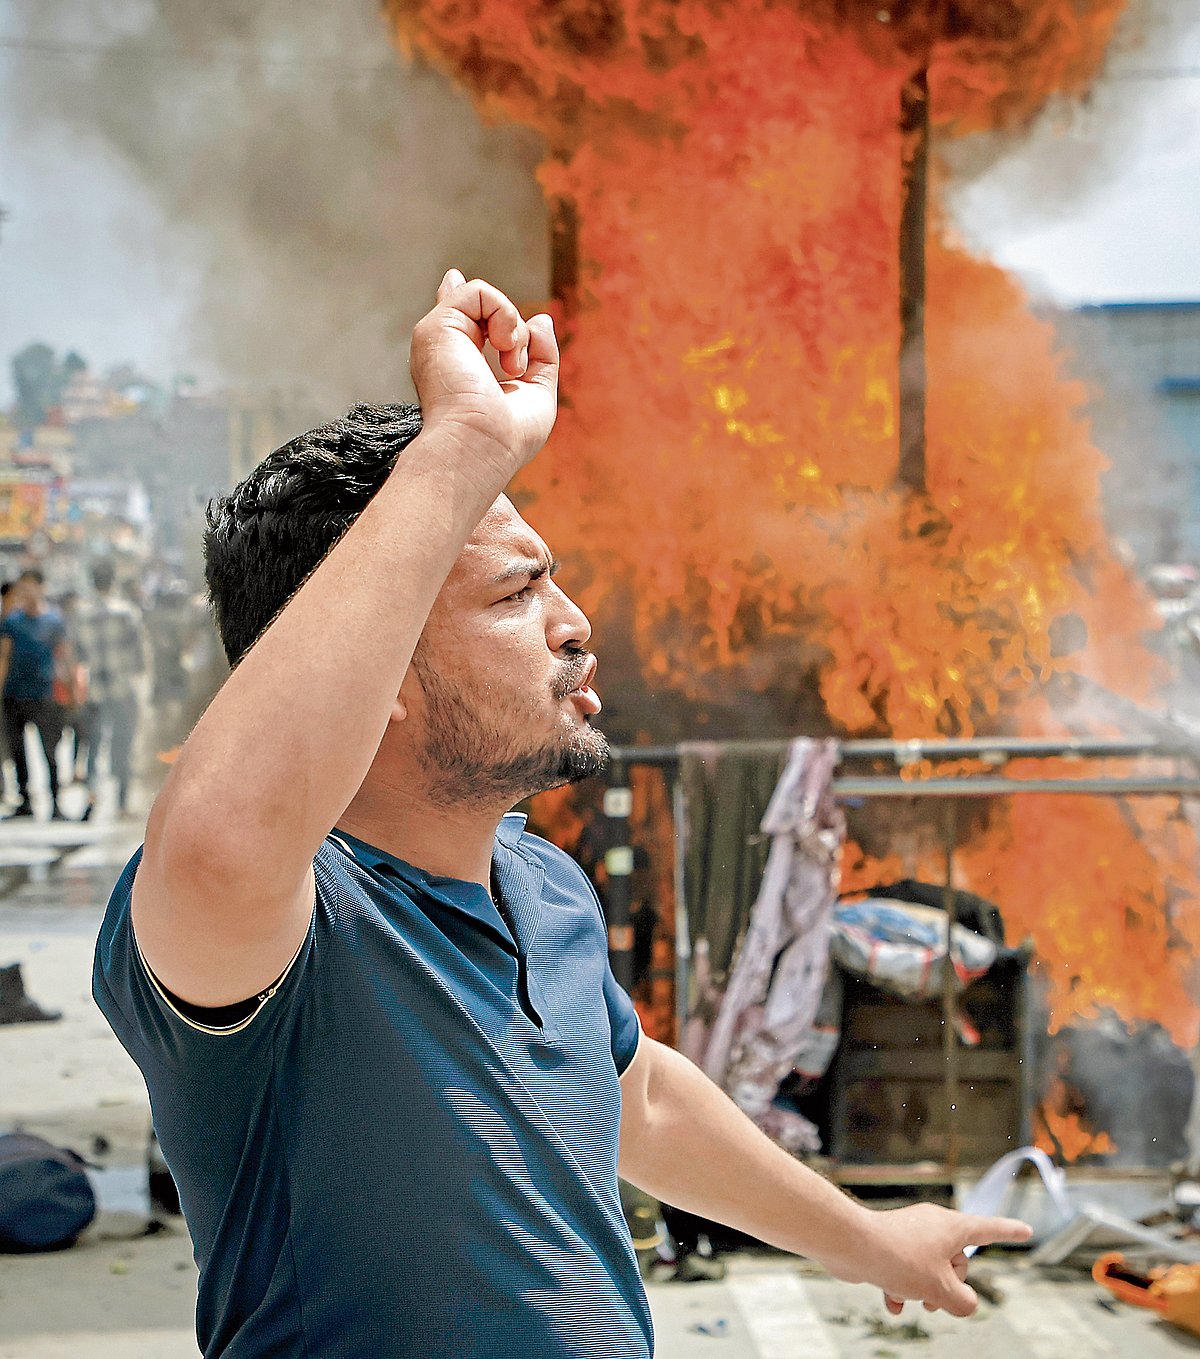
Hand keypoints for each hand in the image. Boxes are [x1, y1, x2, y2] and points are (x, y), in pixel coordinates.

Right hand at [410, 268, 559, 479]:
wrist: (480, 446)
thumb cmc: (506, 437)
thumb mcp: (537, 394)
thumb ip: (542, 357)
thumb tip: (541, 319)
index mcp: (461, 369)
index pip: (461, 322)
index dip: (469, 301)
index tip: (458, 282)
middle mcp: (446, 352)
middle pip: (468, 304)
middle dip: (509, 325)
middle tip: (515, 367)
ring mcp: (439, 338)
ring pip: (482, 298)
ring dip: (512, 328)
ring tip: (512, 364)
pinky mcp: (437, 326)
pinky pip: (479, 292)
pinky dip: (504, 315)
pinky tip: (504, 348)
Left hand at [829, 1203, 1030, 1316]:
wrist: (851, 1245)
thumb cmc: (899, 1260)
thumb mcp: (941, 1289)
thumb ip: (964, 1303)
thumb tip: (964, 1304)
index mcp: (952, 1227)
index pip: (989, 1230)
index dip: (1009, 1233)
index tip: (1027, 1230)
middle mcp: (933, 1224)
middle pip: (957, 1262)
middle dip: (949, 1287)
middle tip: (933, 1299)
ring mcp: (910, 1232)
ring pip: (930, 1270)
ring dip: (925, 1292)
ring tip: (912, 1301)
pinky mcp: (890, 1243)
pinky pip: (906, 1270)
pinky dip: (903, 1289)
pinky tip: (891, 1303)